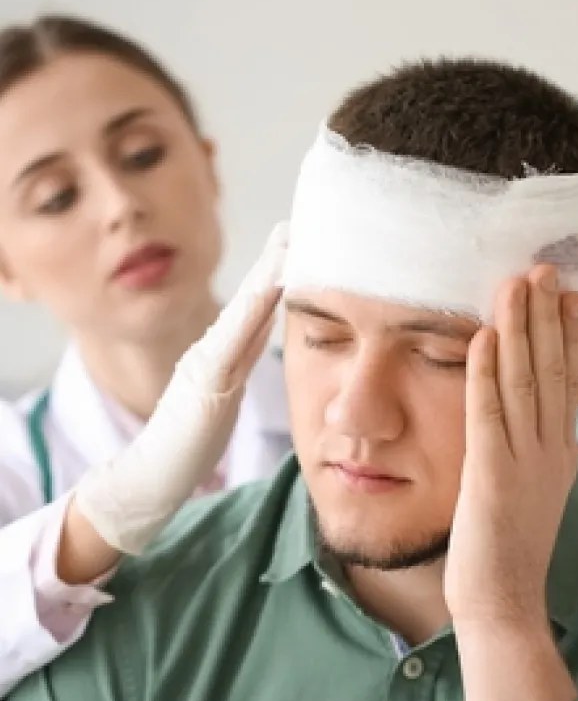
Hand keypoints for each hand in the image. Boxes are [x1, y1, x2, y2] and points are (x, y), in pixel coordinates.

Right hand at [71, 222, 288, 555]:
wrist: (152, 475)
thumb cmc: (189, 442)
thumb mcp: (224, 395)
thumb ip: (240, 364)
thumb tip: (265, 335)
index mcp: (225, 354)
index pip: (259, 308)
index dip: (280, 274)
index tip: (302, 244)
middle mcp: (215, 349)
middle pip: (253, 298)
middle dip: (276, 260)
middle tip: (297, 225)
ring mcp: (208, 362)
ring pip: (245, 310)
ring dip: (268, 275)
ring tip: (288, 243)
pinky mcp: (206, 381)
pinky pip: (233, 340)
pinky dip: (251, 312)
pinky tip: (269, 289)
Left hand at [444, 265, 577, 627]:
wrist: (502, 601)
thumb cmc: (507, 543)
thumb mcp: (532, 485)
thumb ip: (530, 444)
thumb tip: (520, 407)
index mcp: (558, 450)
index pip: (565, 379)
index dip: (564, 333)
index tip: (563, 292)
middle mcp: (548, 449)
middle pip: (550, 370)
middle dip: (547, 316)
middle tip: (546, 268)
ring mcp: (524, 461)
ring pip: (524, 382)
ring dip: (520, 330)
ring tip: (518, 284)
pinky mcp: (492, 475)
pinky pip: (489, 415)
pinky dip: (485, 373)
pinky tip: (482, 337)